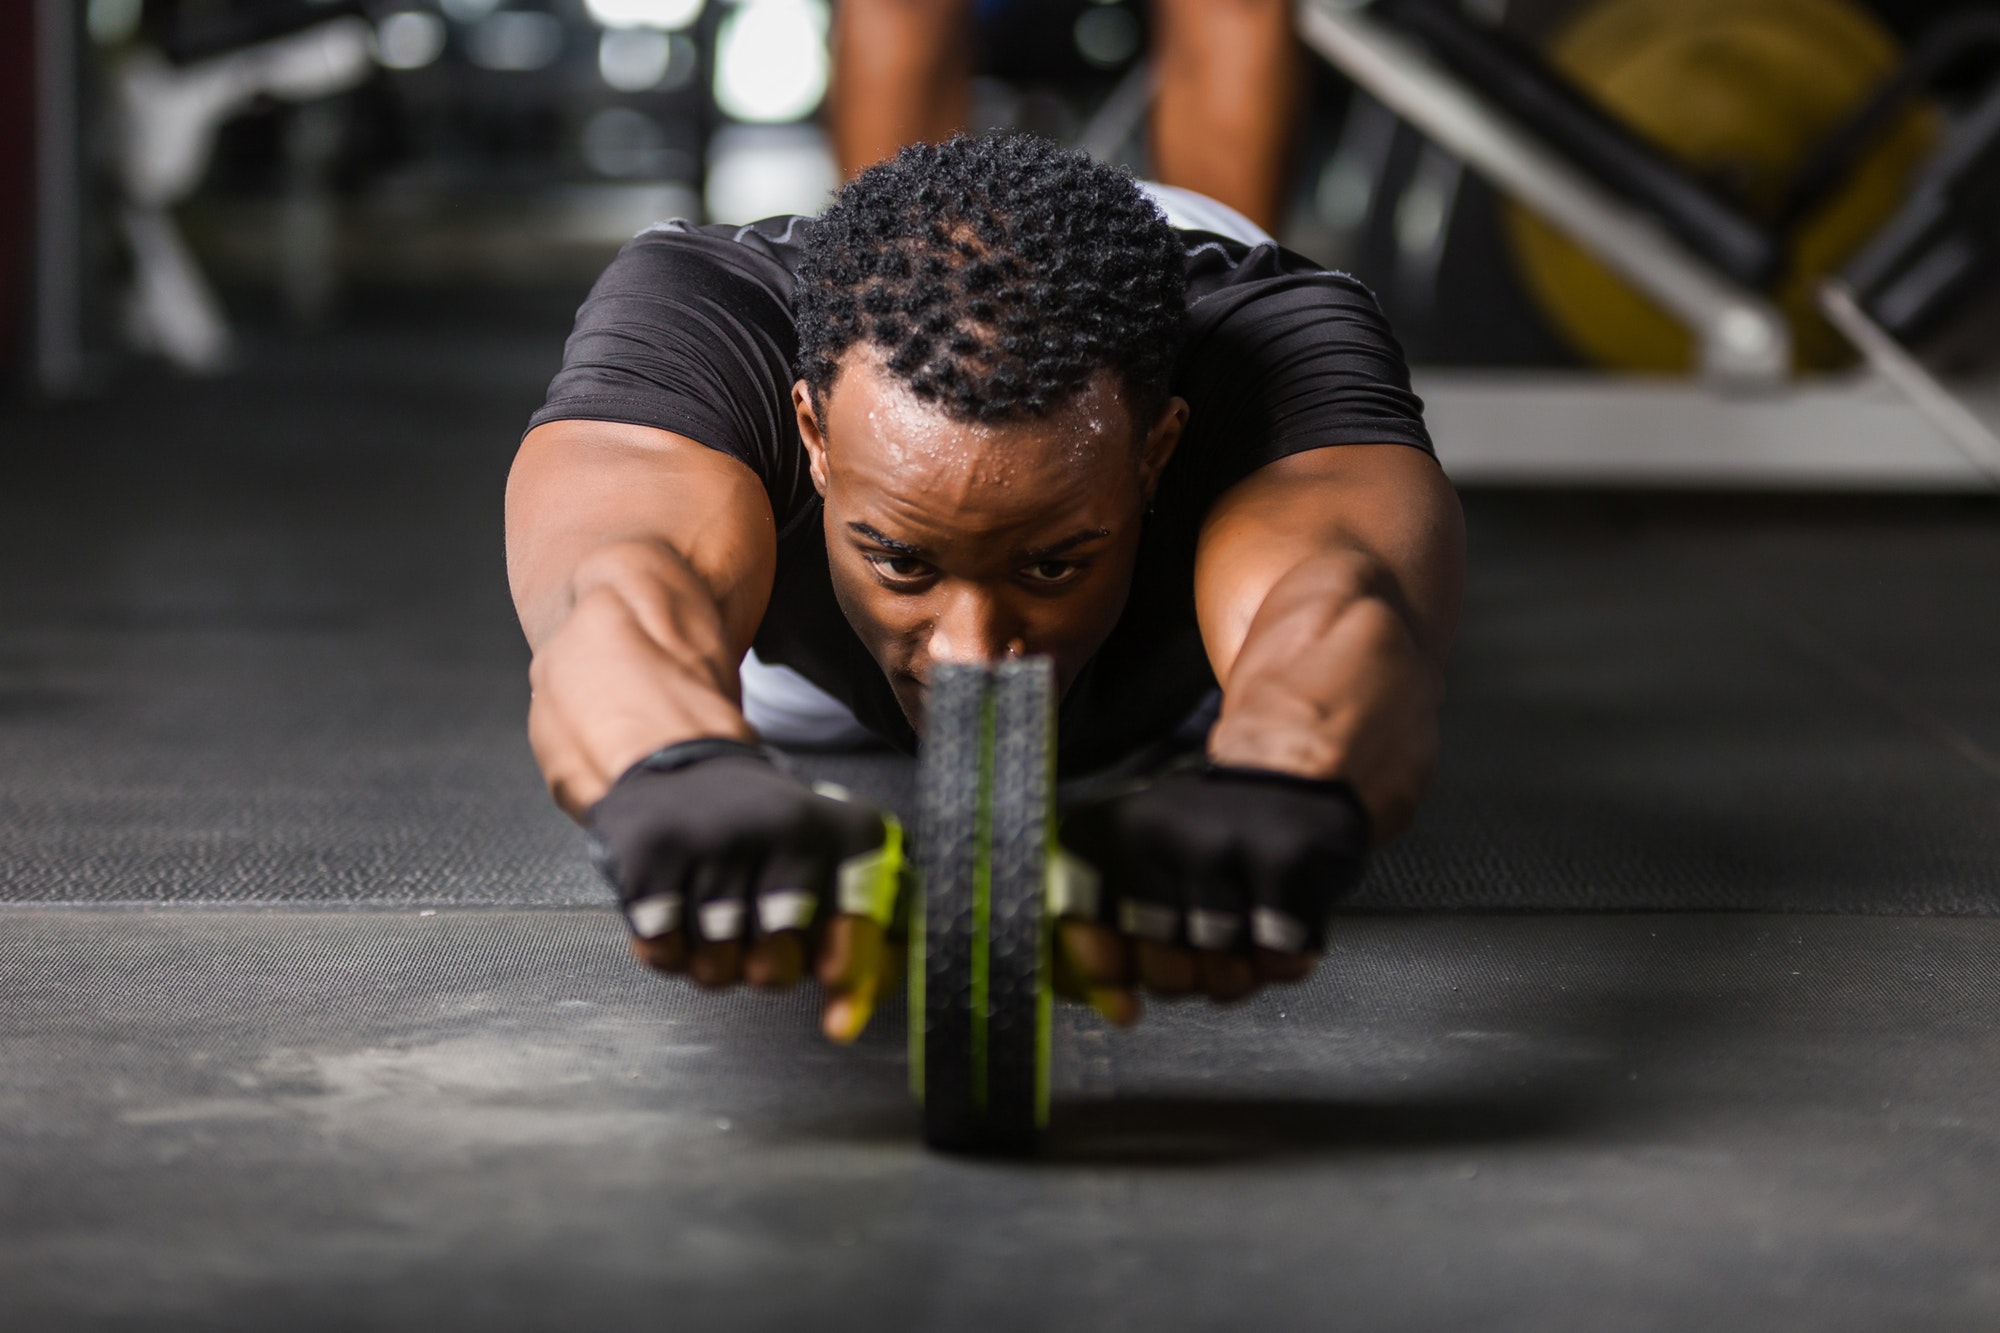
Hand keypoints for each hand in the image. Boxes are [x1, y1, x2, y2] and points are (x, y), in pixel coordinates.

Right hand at [587, 741, 901, 1042]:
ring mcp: (718, 836)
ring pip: (715, 968)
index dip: (845, 974)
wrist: (681, 767)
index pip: (857, 929)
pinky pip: (662, 952)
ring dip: (712, 963)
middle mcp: (788, 827)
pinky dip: (667, 950)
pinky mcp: (655, 851)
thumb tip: (843, 1026)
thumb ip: (857, 951)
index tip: (835, 998)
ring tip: (715, 917)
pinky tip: (676, 907)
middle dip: (767, 972)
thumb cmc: (768, 843)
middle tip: (759, 935)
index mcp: (847, 833)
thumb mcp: (832, 874)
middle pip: (777, 968)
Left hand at [1055, 764, 1369, 1022]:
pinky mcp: (1285, 860)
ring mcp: (1221, 843)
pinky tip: (1277, 924)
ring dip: (1238, 974)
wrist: (1288, 780)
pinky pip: (1280, 959)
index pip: (1087, 939)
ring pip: (1224, 973)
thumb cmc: (1204, 844)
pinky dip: (1283, 960)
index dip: (1111, 975)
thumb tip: (1122, 1012)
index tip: (1127, 988)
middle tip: (1198, 947)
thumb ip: (1109, 945)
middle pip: (1166, 973)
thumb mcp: (1137, 876)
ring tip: (1240, 936)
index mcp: (1108, 832)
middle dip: (1187, 980)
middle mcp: (1156, 831)